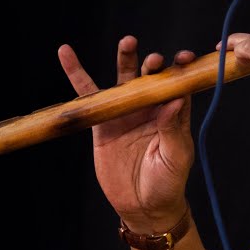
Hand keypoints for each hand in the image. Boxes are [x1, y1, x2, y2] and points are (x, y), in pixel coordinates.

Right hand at [58, 36, 195, 231]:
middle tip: (153, 60)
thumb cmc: (168, 183)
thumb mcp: (176, 157)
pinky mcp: (102, 122)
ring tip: (128, 42)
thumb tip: (175, 100)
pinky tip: (66, 53)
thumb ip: (173, 129)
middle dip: (154, 64)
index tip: (183, 58)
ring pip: (124, 79)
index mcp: (174, 113)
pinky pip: (88, 96)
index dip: (181, 68)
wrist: (143, 207)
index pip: (179, 84)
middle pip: (152, 77)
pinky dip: (76, 74)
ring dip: (126, 59)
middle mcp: (151, 108)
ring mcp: (126, 113)